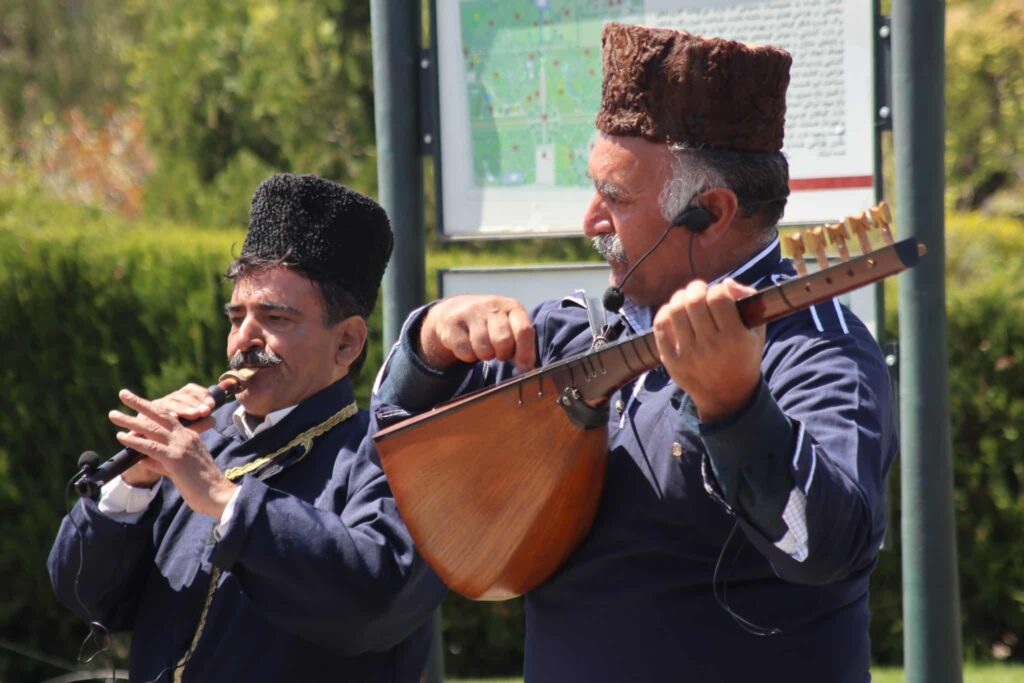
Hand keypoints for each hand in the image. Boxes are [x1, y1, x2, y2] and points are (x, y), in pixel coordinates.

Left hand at [109, 389, 236, 518]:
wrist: (217, 495)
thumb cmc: (202, 486)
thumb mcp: (180, 469)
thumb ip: (161, 462)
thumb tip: (142, 458)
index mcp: (190, 437)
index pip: (169, 417)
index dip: (152, 409)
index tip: (138, 403)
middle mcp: (186, 437)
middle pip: (161, 414)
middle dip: (140, 403)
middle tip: (124, 394)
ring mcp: (181, 446)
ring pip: (152, 428)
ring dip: (130, 420)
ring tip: (113, 415)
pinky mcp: (175, 458)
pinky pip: (151, 446)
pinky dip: (135, 440)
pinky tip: (121, 436)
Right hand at [419, 295, 535, 372]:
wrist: (454, 311)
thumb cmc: (490, 325)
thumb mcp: (509, 326)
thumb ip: (521, 343)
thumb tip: (528, 368)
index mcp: (512, 307)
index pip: (524, 330)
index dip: (525, 353)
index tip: (524, 367)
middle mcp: (492, 306)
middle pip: (504, 342)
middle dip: (502, 354)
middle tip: (498, 352)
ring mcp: (471, 312)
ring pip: (484, 349)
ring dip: (484, 355)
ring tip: (483, 348)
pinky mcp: (453, 322)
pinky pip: (465, 351)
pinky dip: (467, 356)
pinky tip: (468, 346)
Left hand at [653, 278, 765, 422]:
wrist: (727, 396)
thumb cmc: (743, 356)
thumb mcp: (756, 331)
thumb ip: (748, 301)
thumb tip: (726, 283)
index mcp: (735, 337)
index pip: (718, 297)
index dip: (718, 289)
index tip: (720, 294)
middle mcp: (711, 346)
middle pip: (694, 301)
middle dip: (696, 287)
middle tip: (699, 289)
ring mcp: (689, 354)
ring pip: (675, 311)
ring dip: (679, 297)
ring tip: (686, 298)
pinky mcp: (672, 361)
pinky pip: (660, 327)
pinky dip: (664, 313)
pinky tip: (673, 312)